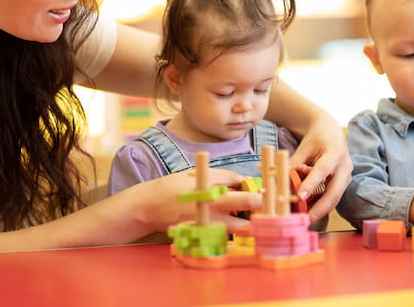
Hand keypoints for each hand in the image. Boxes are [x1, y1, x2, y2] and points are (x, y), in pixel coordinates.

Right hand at [134, 169, 261, 233]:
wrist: (146, 208)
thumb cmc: (171, 187)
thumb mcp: (196, 174)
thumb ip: (222, 176)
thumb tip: (241, 179)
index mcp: (213, 198)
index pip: (247, 200)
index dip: (260, 197)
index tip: (267, 194)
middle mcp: (213, 218)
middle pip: (247, 225)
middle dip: (255, 217)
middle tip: (257, 208)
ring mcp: (207, 231)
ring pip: (236, 234)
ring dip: (243, 225)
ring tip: (238, 214)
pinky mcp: (200, 239)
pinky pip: (221, 238)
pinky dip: (227, 231)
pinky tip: (222, 221)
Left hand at [289, 117, 351, 222]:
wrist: (332, 133)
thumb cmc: (317, 139)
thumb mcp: (303, 148)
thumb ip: (293, 164)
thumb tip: (277, 181)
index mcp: (335, 153)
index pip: (322, 171)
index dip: (311, 185)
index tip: (300, 197)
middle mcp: (344, 167)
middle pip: (334, 193)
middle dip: (320, 209)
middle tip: (305, 219)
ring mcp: (346, 177)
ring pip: (334, 199)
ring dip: (318, 210)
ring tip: (302, 217)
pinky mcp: (343, 184)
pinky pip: (331, 197)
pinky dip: (319, 205)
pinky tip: (307, 211)